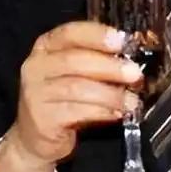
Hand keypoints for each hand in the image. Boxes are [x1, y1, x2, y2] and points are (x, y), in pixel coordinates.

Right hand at [7, 20, 141, 168]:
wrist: (36, 138)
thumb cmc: (62, 100)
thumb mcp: (73, 74)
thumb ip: (95, 61)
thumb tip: (131, 59)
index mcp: (45, 48)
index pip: (69, 33)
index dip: (96, 35)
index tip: (122, 41)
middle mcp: (36, 67)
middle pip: (73, 61)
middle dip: (109, 66)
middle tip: (135, 74)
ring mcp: (36, 94)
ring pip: (77, 88)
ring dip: (110, 94)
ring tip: (131, 100)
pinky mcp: (42, 119)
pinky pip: (77, 112)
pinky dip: (102, 112)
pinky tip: (117, 114)